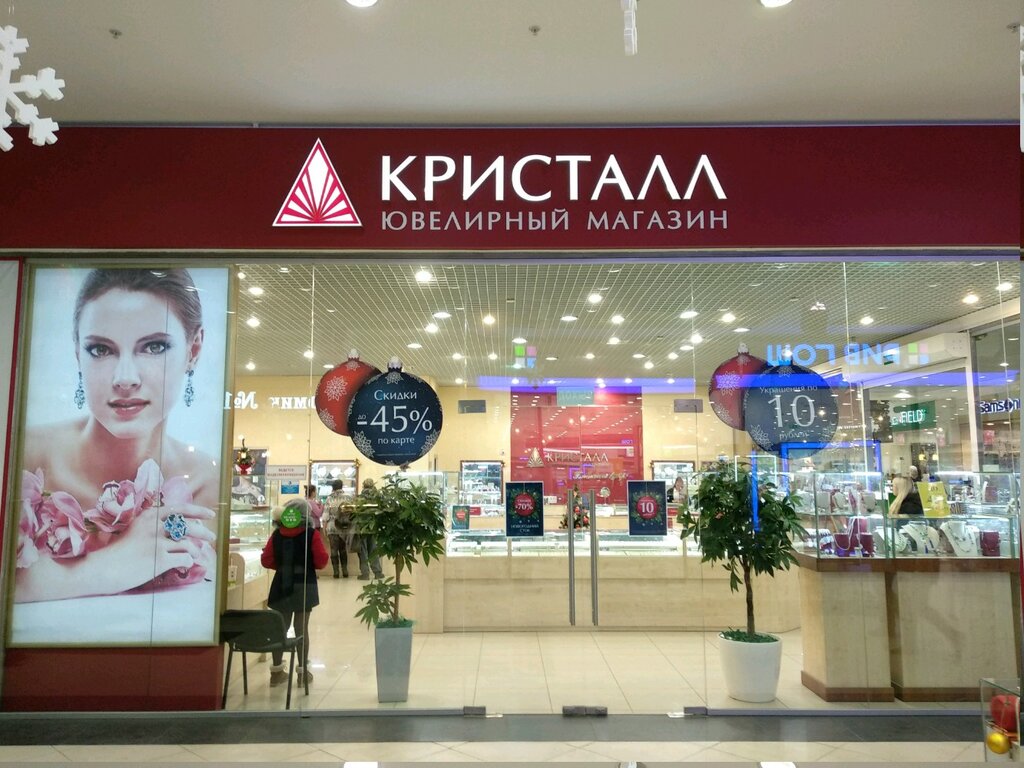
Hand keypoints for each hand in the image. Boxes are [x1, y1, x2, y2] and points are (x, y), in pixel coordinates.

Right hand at [14, 503, 216, 601]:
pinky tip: (184, 566)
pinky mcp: (160, 560)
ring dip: (196, 551)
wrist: (100, 569)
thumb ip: (154, 528)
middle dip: (203, 533)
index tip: (209, 514)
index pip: (178, 509)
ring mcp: (158, 543)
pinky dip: (188, 563)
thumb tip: (180, 531)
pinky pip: (185, 560)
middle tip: (212, 538)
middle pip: (188, 527)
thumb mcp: (135, 532)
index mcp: (148, 517)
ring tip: (197, 555)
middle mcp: (154, 527)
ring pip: (188, 545)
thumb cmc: (117, 553)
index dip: (197, 511)